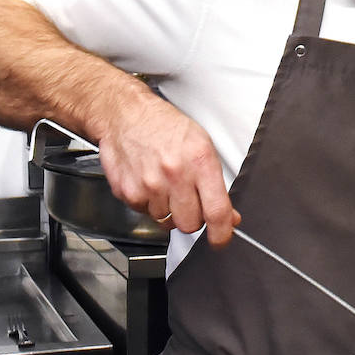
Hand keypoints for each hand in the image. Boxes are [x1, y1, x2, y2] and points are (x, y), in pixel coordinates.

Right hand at [93, 90, 240, 243]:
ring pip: (167, 221)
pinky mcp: (128, 192)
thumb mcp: (203, 147)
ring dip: (169, 210)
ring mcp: (148, 185)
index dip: (221, 233)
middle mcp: (174, 175)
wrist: (125, 115)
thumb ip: (217, 185)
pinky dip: (149, 204)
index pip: (216, 211)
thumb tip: (229, 216)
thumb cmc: (166, 127)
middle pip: (190, 224)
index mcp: (199, 162)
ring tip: (166, 184)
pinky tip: (149, 182)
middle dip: (193, 218)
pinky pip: (145, 213)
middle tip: (189, 201)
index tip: (221, 240)